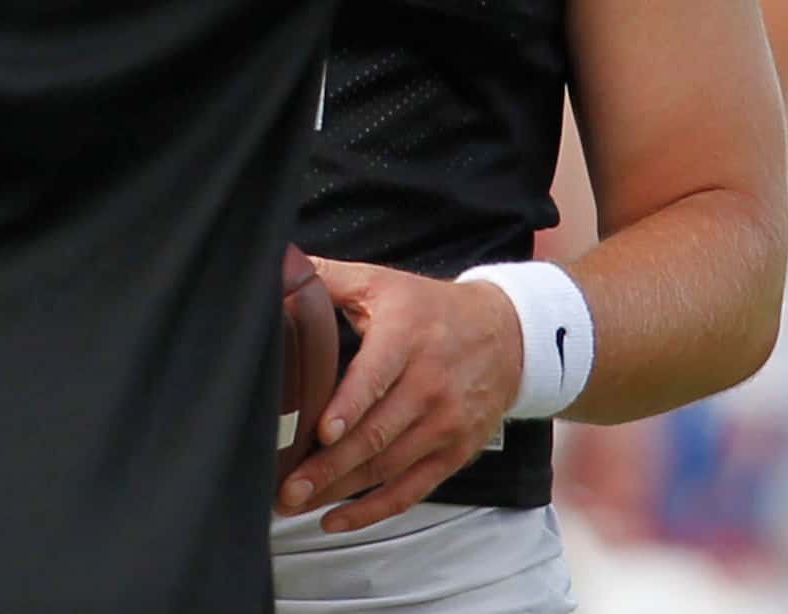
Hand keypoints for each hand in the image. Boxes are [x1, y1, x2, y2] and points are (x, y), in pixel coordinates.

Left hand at [274, 258, 522, 532]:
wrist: (506, 337)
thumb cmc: (430, 309)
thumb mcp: (382, 283)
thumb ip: (329, 279)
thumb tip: (281, 267)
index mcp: (406, 339)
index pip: (376, 376)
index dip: (348, 406)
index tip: (321, 431)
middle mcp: (428, 386)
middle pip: (376, 433)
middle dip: (329, 465)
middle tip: (287, 485)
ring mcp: (443, 425)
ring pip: (386, 467)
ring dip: (340, 491)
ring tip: (297, 502)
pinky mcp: (453, 453)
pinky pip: (410, 490)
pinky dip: (372, 510)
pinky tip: (335, 520)